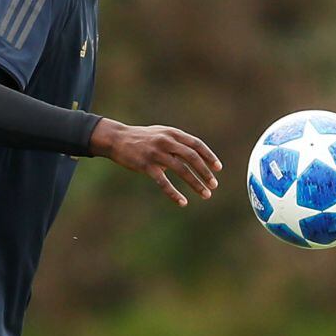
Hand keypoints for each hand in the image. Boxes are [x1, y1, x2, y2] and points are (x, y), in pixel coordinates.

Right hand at [89, 118, 222, 206]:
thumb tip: (194, 158)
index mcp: (172, 133)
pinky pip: (163, 182)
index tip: (218, 168)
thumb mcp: (161, 134)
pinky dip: (174, 193)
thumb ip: (177, 143)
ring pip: (181, 170)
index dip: (209, 156)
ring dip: (195, 183)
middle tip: (214, 185)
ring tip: (206, 194)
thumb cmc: (142, 138)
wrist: (117, 139)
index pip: (196, 144)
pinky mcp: (146, 165)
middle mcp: (166, 141)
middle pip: (192, 157)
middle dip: (205, 172)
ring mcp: (156, 153)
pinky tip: (183, 202)